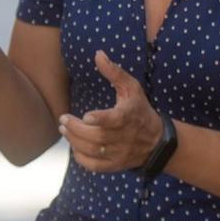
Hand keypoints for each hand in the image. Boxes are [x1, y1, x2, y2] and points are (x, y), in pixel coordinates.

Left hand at [59, 51, 162, 172]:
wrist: (156, 141)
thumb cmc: (139, 109)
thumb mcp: (132, 88)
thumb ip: (114, 72)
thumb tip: (98, 54)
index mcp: (129, 116)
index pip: (114, 120)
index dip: (100, 119)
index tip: (85, 115)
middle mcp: (125, 137)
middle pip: (98, 137)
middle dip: (76, 129)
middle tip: (63, 120)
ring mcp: (120, 153)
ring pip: (94, 151)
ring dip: (74, 141)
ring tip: (64, 129)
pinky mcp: (116, 164)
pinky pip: (95, 166)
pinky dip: (81, 158)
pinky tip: (74, 146)